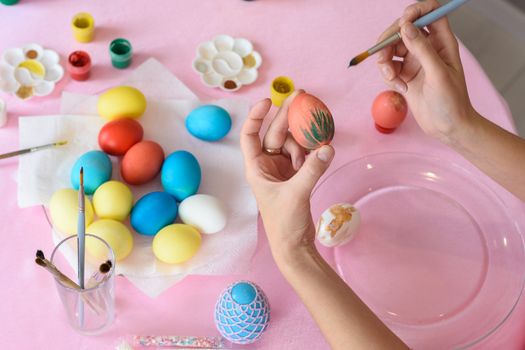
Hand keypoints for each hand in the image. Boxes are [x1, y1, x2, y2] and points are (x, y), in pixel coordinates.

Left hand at [240, 92, 334, 264]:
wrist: (294, 245)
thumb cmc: (284, 223)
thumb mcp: (297, 194)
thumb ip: (312, 170)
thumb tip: (327, 147)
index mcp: (256, 168)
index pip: (250, 135)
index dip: (256, 116)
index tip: (268, 101)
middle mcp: (267, 166)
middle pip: (276, 133)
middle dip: (288, 116)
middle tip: (302, 95)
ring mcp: (282, 170)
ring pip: (293, 143)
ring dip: (305, 140)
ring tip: (319, 139)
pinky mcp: (295, 176)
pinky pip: (304, 155)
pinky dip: (313, 151)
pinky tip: (323, 147)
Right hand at [376, 0, 474, 142]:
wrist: (447, 127)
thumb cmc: (451, 101)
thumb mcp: (438, 73)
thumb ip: (421, 49)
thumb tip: (406, 27)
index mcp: (442, 42)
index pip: (430, 12)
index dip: (415, 11)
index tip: (402, 22)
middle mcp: (427, 48)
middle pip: (402, 29)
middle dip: (389, 40)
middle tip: (383, 55)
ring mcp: (414, 61)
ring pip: (391, 49)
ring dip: (385, 62)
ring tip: (392, 79)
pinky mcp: (404, 75)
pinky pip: (388, 67)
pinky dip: (388, 77)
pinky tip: (400, 89)